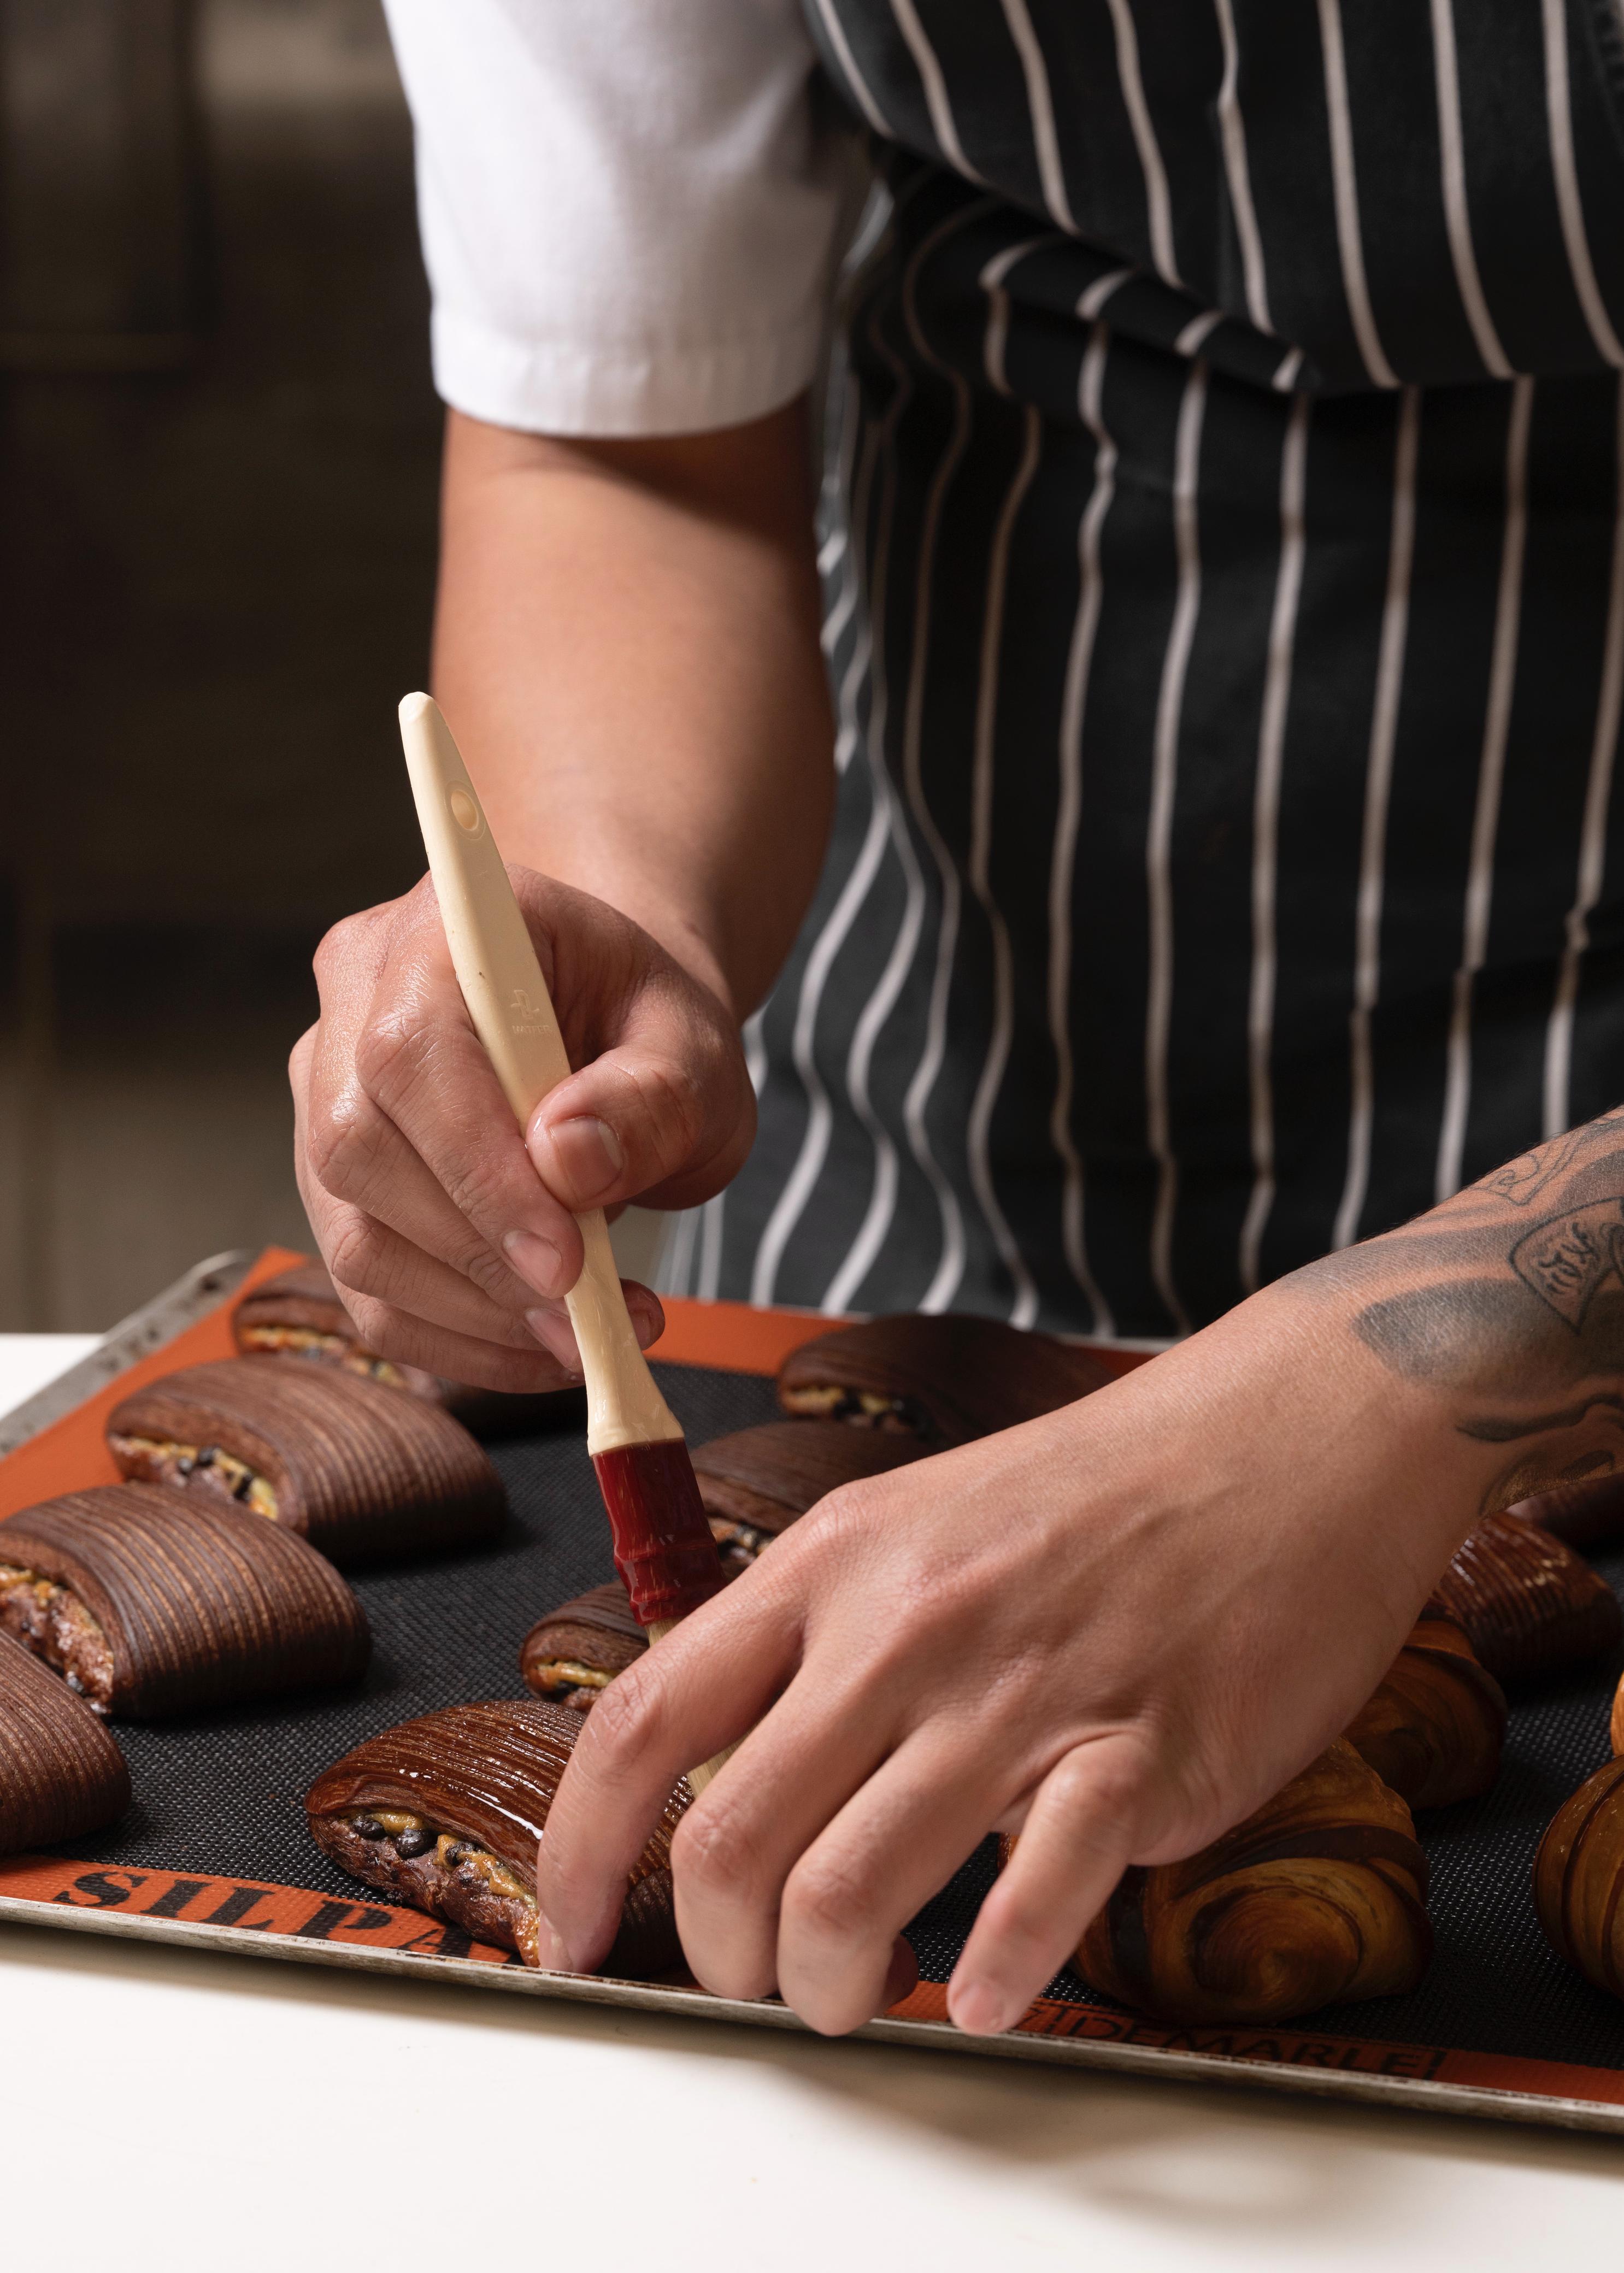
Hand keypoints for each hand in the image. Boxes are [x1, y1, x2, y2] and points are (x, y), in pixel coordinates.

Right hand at [290, 866, 754, 1388]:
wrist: (614, 1028)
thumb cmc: (647, 1026)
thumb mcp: (695, 1049)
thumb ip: (651, 1095)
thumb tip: (568, 1165)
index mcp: (447, 929)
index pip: (411, 1053)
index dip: (475, 1168)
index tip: (564, 1260)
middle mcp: (357, 998)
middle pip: (359, 1150)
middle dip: (478, 1256)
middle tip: (589, 1313)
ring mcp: (327, 1092)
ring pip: (354, 1235)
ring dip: (474, 1312)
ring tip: (589, 1329)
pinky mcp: (335, 1184)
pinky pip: (367, 1291)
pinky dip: (456, 1340)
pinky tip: (541, 1345)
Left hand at [532, 1276, 1487, 2034]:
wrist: (1288, 1432)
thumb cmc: (1100, 1489)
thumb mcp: (914, 1521)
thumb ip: (819, 1637)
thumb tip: (736, 1774)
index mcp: (834, 1562)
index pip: (647, 1719)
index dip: (580, 1845)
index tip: (571, 1924)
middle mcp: (905, 1625)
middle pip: (730, 1838)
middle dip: (719, 1954)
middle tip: (757, 1976)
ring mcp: (1023, 1689)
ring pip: (850, 1889)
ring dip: (829, 1985)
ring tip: (859, 1992)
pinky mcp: (1143, 1749)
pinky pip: (1038, 1897)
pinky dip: (997, 1975)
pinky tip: (987, 1989)